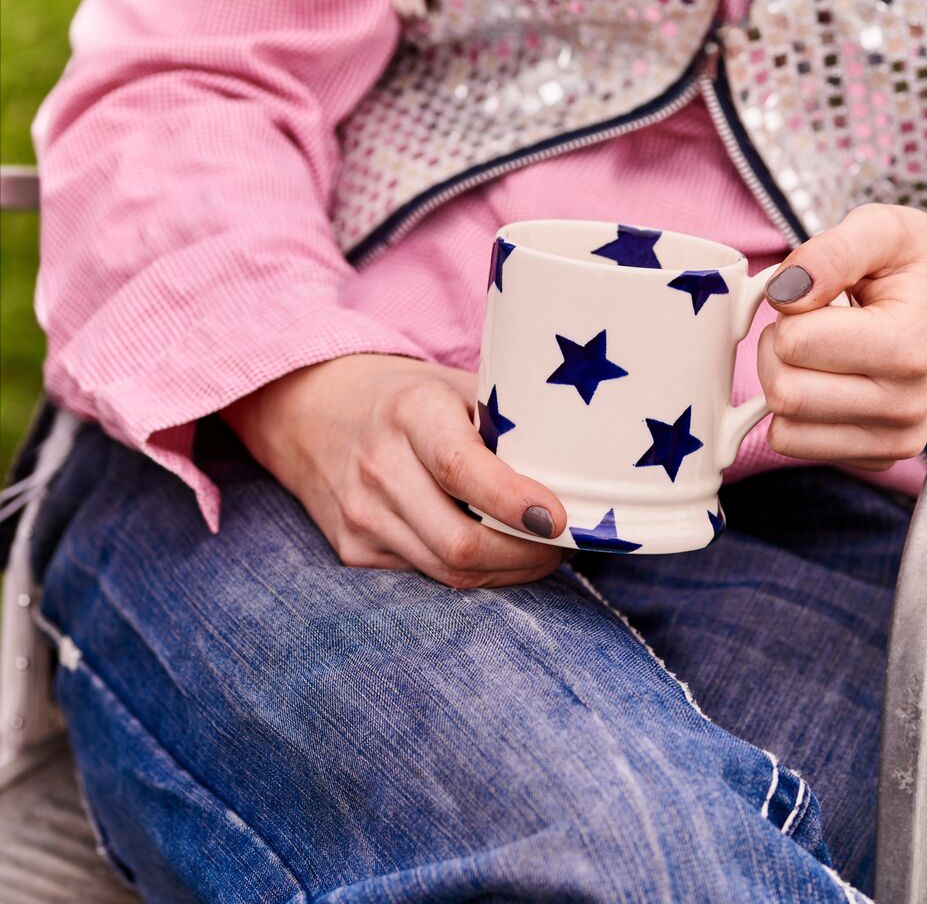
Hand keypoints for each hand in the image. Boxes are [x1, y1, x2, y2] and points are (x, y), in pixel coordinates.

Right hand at [223, 354, 566, 587]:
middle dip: (526, 555)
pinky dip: (470, 573)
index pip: (463, 469)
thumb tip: (582, 459)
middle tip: (565, 544)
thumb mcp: (453, 384)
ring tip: (541, 550)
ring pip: (448, 572)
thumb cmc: (405, 395)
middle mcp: (379, 466)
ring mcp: (360, 514)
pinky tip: (495, 553)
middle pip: (460, 543)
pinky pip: (426, 576)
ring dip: (506, 571)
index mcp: (411, 412)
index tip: (560, 519)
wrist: (309, 408)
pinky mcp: (352, 549)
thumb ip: (506, 418)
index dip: (515, 502)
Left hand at [757, 203, 926, 470]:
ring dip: (785, 383)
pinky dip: (798, 413)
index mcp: (908, 344)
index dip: (788, 310)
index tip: (816, 295)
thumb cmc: (913, 264)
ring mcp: (896, 439)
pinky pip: (797, 446)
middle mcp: (907, 405)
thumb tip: (782, 294)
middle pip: (784, 394)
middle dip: (778, 350)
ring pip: (785, 429)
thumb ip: (829, 253)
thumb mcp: (879, 229)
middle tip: (811, 323)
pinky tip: (830, 380)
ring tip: (821, 351)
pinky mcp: (879, 458)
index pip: (794, 344)